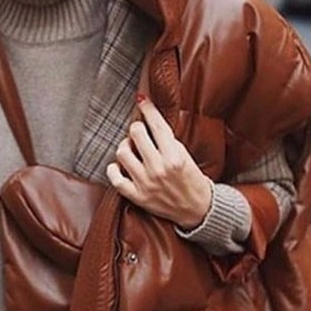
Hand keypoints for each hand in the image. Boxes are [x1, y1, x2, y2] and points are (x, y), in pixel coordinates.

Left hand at [106, 95, 212, 228]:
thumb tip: (151, 121)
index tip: (142, 100)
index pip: (157, 125)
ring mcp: (146, 183)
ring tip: (131, 148)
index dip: (148, 109)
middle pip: (136, 134)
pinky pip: (115, 178)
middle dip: (137, 128)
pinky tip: (119, 166)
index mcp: (175, 157)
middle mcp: (159, 169)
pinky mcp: (137, 196)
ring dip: (125, 146)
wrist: (198, 210)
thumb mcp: (186, 156)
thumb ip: (169, 141)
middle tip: (139, 131)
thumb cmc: (193, 181)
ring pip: (122, 153)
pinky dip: (113, 169)